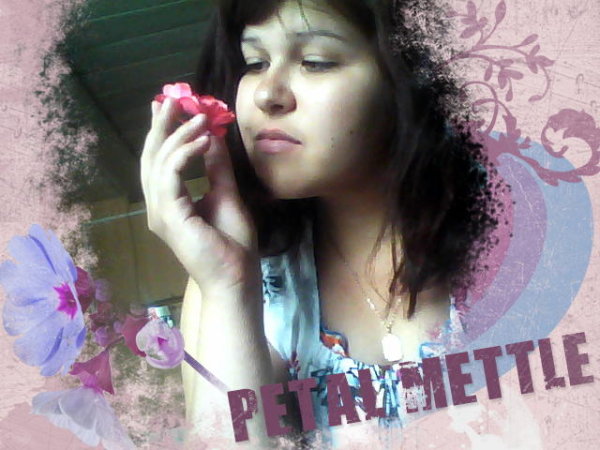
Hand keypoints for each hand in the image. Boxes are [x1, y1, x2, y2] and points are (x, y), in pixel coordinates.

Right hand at [141, 98, 258, 294]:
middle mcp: (159, 205)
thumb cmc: (232, 243)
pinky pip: (170, 175)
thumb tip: (212, 137)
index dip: (162, 132)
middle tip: (171, 99)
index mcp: (170, 202)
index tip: (170, 106)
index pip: (160, 160)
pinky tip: (203, 141)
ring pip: (159, 162)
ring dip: (178, 135)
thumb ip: (216, 167)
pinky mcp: (169, 216)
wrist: (236, 276)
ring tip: (199, 118)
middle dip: (161, 126)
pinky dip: (185, 154)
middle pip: (152, 157)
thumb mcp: (226, 194)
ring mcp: (160, 212)